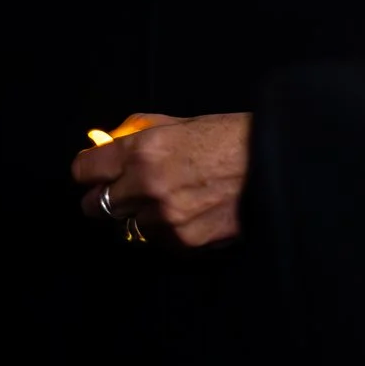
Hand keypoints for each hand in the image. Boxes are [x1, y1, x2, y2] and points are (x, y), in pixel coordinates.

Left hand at [72, 112, 251, 247]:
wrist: (280, 164)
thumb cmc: (234, 137)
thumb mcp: (182, 124)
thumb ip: (139, 133)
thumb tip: (106, 142)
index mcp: (143, 150)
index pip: (84, 170)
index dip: (90, 170)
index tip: (98, 172)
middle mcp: (147, 186)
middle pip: (94, 206)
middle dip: (107, 198)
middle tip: (129, 191)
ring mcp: (165, 218)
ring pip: (127, 227)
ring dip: (141, 217)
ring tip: (172, 202)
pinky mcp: (185, 242)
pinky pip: (158, 241)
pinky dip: (167, 232)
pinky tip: (191, 214)